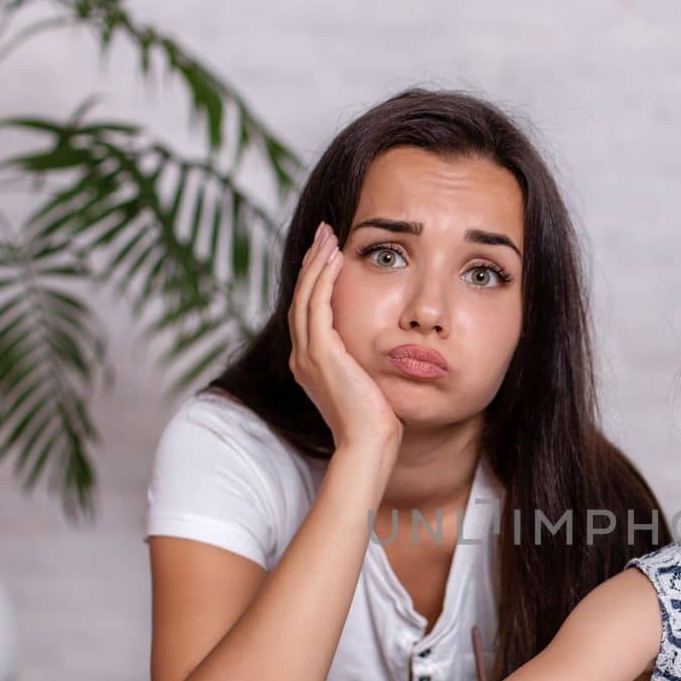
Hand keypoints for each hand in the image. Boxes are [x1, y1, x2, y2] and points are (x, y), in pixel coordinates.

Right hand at [288, 222, 401, 458]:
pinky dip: (324, 278)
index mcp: (311, 364)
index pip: (308, 311)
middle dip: (312, 263)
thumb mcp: (367, 384)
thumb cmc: (376, 423)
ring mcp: (308, 355)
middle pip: (301, 297)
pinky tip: (337, 258)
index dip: (316, 280)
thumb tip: (380, 349)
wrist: (369, 445)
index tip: (329, 255)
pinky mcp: (321, 353)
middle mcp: (303, 357)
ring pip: (305, 295)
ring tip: (329, 237)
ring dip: (317, 263)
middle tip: (325, 234)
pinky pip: (317, 304)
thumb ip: (363, 363)